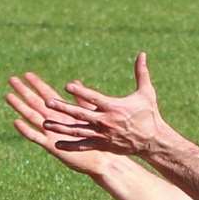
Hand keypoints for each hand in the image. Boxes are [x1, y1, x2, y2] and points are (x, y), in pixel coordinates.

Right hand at [5, 72, 122, 176]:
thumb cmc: (98, 139)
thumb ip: (81, 99)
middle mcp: (54, 122)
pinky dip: (26, 130)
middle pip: (35, 103)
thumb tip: (76, 81)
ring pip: (32, 117)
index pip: (47, 95)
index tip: (27, 73)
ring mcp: (51, 133)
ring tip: (9, 95)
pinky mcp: (51, 146)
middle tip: (11, 79)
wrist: (102, 160)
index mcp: (63, 113)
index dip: (37, 84)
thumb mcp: (89, 116)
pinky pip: (36, 137)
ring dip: (20, 107)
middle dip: (24, 91)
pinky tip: (16, 122)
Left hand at [41, 52, 174, 156]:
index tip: (68, 85)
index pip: (93, 97)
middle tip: (47, 102)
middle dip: (63, 108)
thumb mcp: (147, 93)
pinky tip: (56, 143)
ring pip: (77, 130)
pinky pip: (83, 145)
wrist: (153, 140)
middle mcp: (105, 121)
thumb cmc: (149, 114)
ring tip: (45, 122)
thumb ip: (141, 73)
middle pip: (80, 113)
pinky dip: (70, 145)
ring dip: (61, 126)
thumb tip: (142, 54)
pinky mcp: (103, 145)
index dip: (81, 91)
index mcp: (114, 106)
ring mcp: (103, 135)